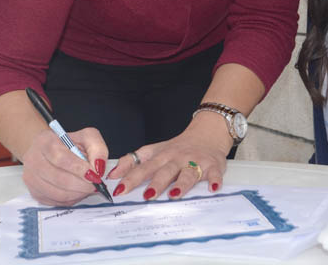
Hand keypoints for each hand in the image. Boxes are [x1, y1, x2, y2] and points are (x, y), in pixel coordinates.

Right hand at [21, 127, 108, 205]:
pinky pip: (55, 201)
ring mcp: (31, 178)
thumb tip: (99, 167)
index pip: (61, 158)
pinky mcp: (34, 192)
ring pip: (56, 193)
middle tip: (96, 185)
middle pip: (58, 178)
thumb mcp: (87, 137)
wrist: (49, 150)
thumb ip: (97, 148)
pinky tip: (79, 191)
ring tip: (89, 188)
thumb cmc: (69, 143)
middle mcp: (33, 159)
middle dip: (81, 184)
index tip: (94, 174)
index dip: (79, 169)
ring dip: (77, 193)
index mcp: (45, 141)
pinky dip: (71, 199)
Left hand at [107, 116, 231, 200]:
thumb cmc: (178, 147)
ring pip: (188, 173)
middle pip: (165, 171)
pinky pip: (215, 174)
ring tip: (174, 194)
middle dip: (156, 182)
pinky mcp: (213, 165)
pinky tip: (213, 189)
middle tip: (148, 195)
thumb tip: (112, 174)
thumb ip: (132, 161)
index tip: (119, 190)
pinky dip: (214, 181)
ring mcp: (196, 161)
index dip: (131, 178)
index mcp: (162, 156)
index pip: (144, 167)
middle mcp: (177, 158)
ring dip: (181, 183)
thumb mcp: (154, 150)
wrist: (207, 132)